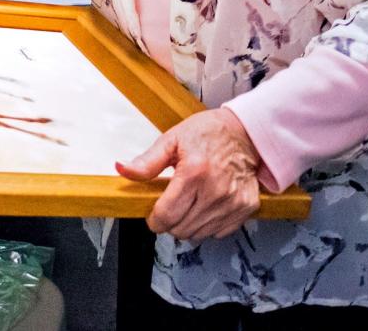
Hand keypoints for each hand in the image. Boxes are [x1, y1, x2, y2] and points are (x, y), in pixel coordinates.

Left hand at [116, 108, 260, 243]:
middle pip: (181, 229)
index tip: (153, 214)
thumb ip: (146, 161)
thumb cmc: (208, 132)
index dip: (154, 220)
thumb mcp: (172, 140)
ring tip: (190, 203)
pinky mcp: (246, 208)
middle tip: (172, 204)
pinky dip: (209, 224)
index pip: (166, 215)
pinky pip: (219, 232)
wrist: (245, 132)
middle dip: (170, 221)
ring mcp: (232, 202)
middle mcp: (215, 191)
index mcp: (194, 172)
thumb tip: (122, 169)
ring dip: (188, 224)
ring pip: (199, 235)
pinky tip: (206, 206)